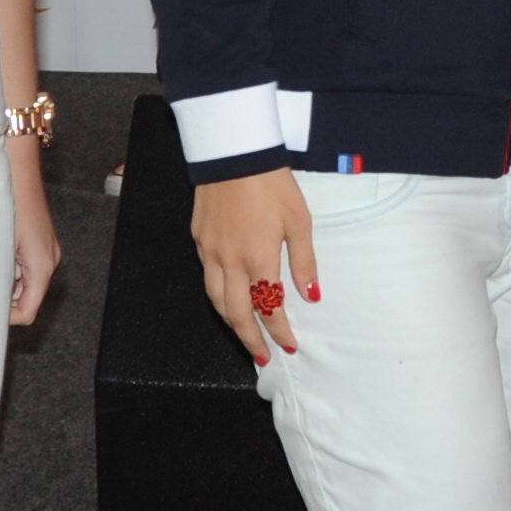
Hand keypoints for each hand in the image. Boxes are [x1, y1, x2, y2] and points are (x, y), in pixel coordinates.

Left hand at [8, 144, 62, 327]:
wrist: (17, 168)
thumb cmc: (7, 203)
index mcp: (43, 266)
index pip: (28, 312)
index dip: (5, 319)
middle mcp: (50, 260)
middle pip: (28, 299)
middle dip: (3, 300)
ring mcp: (47, 249)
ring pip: (25, 283)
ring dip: (4, 282)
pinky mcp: (40, 240)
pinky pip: (25, 266)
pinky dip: (8, 268)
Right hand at [191, 167, 316, 363]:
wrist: (235, 153)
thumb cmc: (272, 183)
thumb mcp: (299, 220)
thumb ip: (303, 261)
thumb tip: (311, 295)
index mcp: (258, 259)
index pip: (268, 309)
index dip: (278, 332)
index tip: (288, 346)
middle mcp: (229, 261)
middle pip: (236, 314)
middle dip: (250, 340)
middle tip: (262, 357)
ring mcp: (210, 250)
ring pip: (215, 299)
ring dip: (230, 322)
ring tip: (244, 334)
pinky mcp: (198, 237)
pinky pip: (206, 275)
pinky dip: (217, 294)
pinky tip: (227, 295)